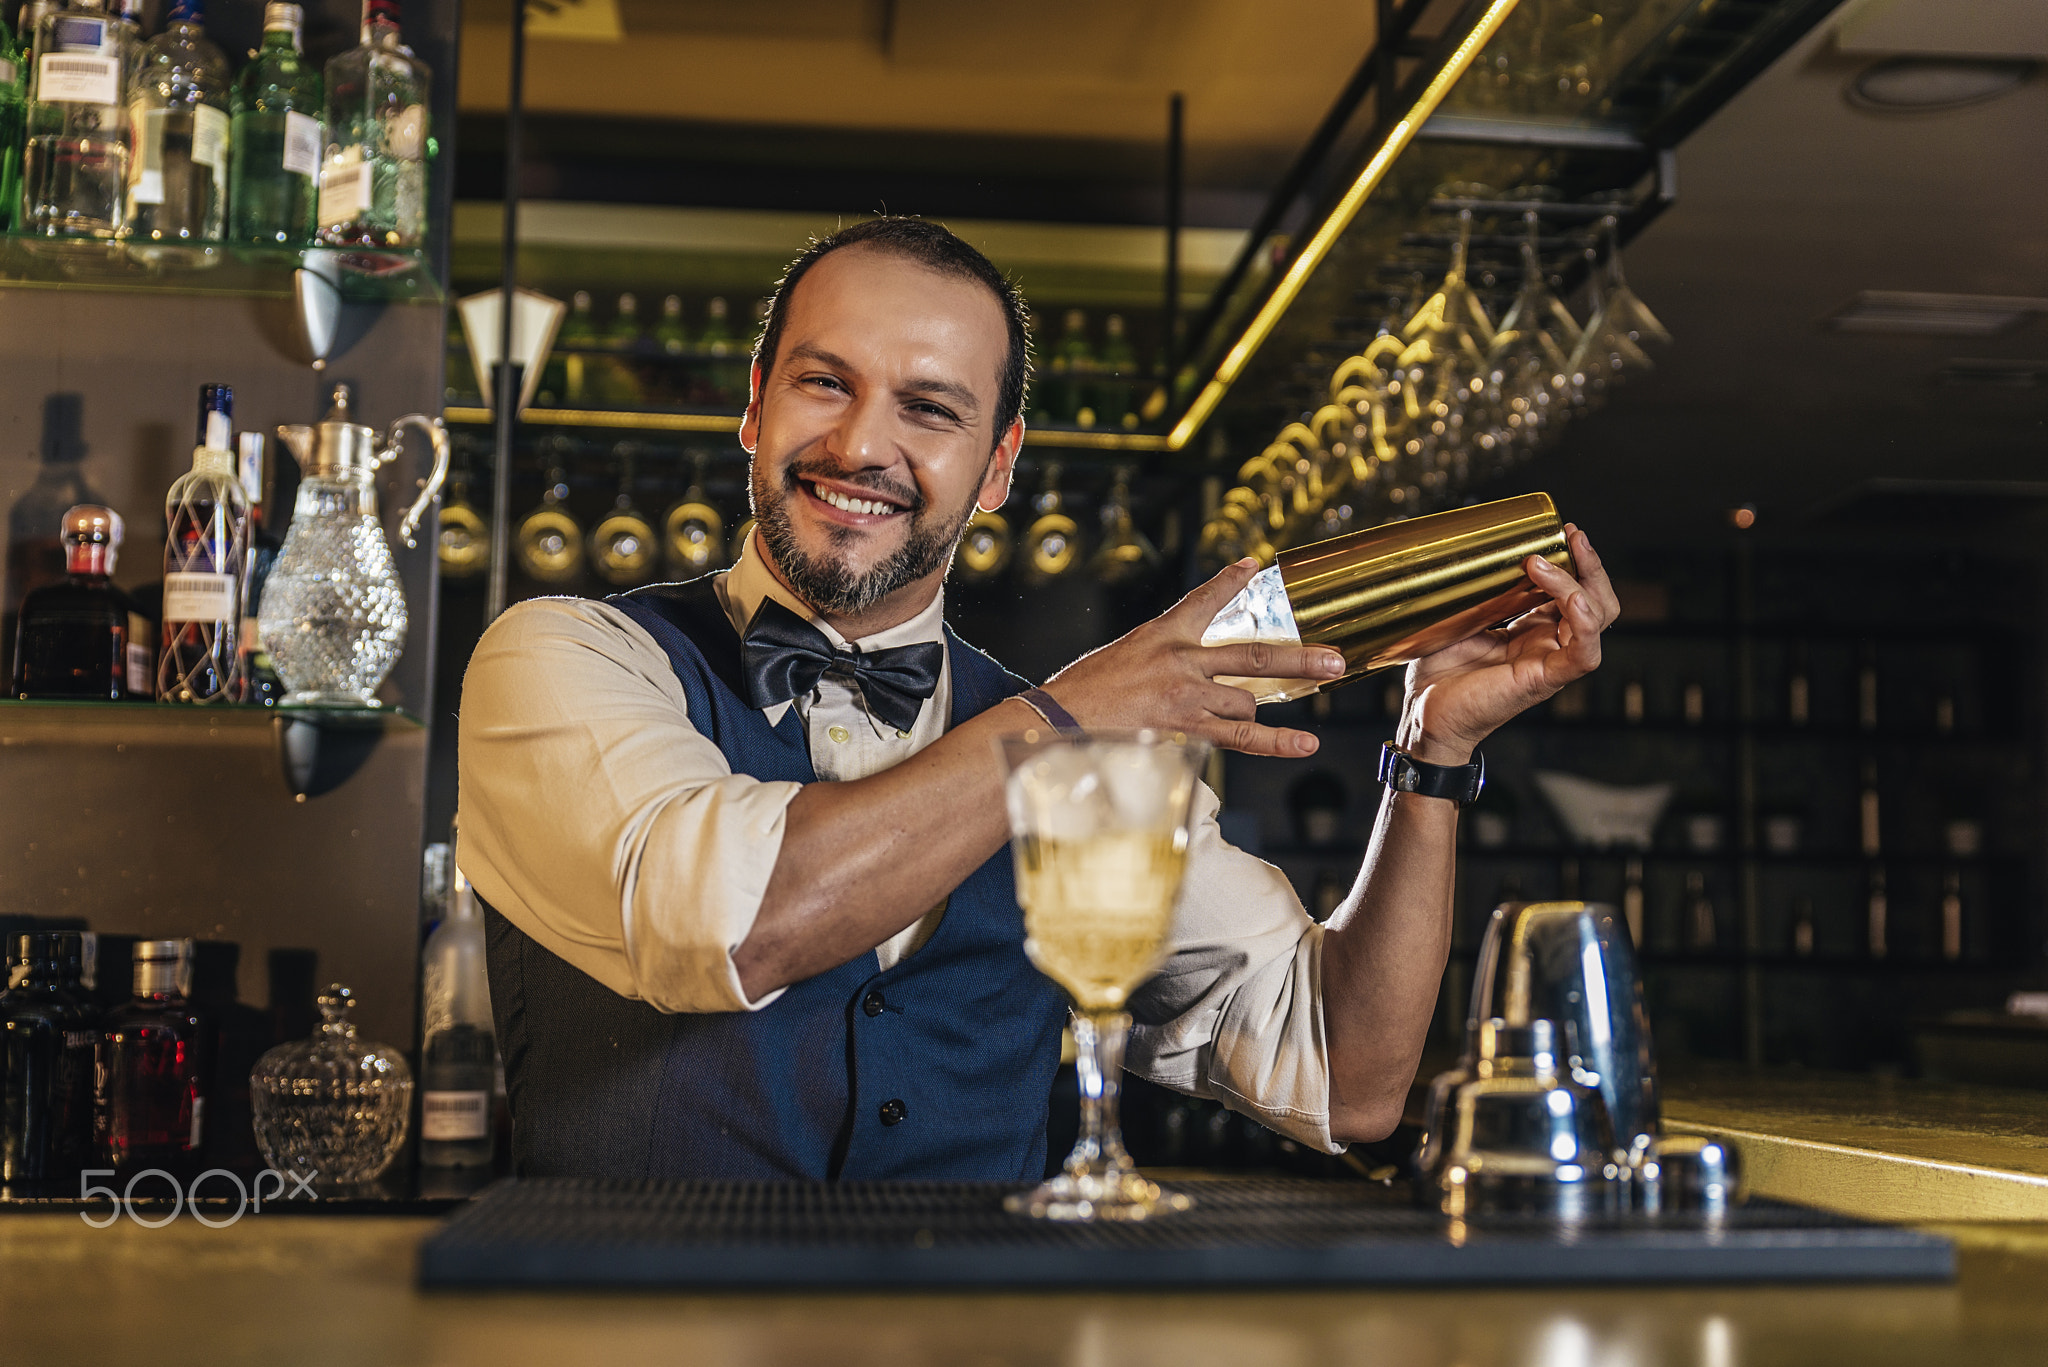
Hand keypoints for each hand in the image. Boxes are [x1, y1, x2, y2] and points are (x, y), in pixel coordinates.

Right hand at [1039, 558, 1345, 756]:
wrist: (1056, 720)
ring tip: (1258, 719)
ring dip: (1254, 712)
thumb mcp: (1120, 656)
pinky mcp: (1184, 728)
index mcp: (1161, 633)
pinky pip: (1240, 736)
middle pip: (1254, 656)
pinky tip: (1303, 744)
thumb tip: (1185, 667)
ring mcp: (1186, 695)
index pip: (1204, 600)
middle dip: (1300, 658)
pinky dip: (1275, 742)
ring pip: (1246, 701)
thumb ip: (1157, 655)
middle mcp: (1180, 659)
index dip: (1232, 581)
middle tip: (1335, 660)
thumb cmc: (1082, 693)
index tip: (1254, 566)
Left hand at [1397, 524, 1619, 763]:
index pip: (1571, 590)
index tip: (1559, 530)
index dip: (1572, 560)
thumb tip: (1477, 552)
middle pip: (1596, 599)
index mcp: (1532, 629)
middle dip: (1589, 563)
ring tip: (1542, 562)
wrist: (1422, 712)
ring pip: (1597, 618)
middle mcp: (1548, 643)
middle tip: (1569, 535)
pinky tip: (1570, 599)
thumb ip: (1480, 592)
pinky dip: (1585, 622)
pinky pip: (1584, 653)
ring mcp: (1551, 661)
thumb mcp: (1459, 618)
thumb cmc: (1437, 672)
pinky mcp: (1546, 680)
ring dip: (1578, 582)